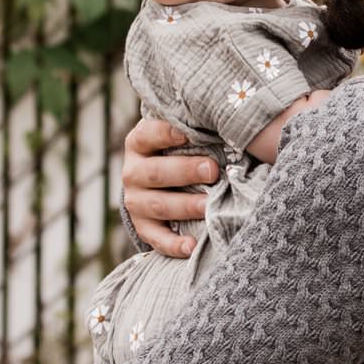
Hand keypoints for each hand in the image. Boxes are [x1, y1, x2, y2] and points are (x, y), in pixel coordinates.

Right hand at [121, 118, 218, 257]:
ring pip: (158, 205)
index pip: (148, 134)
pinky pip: (156, 238)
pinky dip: (173, 244)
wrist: (159, 182)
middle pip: (155, 172)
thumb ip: (196, 128)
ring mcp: (136, 201)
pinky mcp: (144, 227)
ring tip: (208, 206)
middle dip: (185, 171)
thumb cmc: (181, 150)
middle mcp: (133, 172)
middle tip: (212, 170)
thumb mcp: (183, 134)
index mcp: (140, 142)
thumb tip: (230, 118)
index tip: (188, 135)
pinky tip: (192, 246)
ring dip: (185, 205)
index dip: (166, 133)